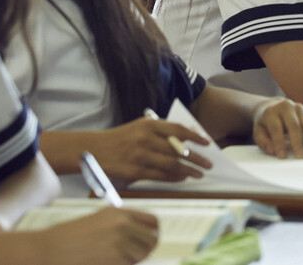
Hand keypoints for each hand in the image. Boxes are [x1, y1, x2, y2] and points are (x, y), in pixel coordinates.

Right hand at [39, 207, 159, 264]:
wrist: (47, 251)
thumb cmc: (67, 239)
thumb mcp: (97, 222)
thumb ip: (121, 226)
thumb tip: (141, 236)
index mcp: (119, 213)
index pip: (153, 222)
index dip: (152, 233)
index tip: (148, 241)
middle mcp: (122, 225)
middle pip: (152, 240)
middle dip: (145, 250)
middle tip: (132, 256)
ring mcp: (119, 243)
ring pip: (142, 256)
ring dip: (132, 261)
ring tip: (112, 260)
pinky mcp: (115, 261)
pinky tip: (103, 263)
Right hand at [91, 117, 211, 182]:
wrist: (94, 150)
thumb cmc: (121, 138)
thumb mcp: (140, 127)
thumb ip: (161, 130)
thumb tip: (186, 136)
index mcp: (148, 125)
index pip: (178, 130)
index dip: (195, 137)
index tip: (207, 143)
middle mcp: (145, 139)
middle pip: (178, 150)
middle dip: (196, 158)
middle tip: (209, 164)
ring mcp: (140, 156)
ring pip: (171, 164)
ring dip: (188, 170)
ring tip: (199, 174)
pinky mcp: (134, 171)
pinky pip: (159, 176)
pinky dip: (173, 178)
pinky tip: (182, 178)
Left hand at [252, 97, 302, 158]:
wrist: (273, 107)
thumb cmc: (266, 123)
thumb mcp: (259, 132)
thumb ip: (264, 143)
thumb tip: (274, 151)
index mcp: (272, 112)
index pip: (276, 128)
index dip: (279, 143)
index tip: (282, 156)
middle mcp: (287, 107)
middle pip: (294, 125)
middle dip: (298, 142)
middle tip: (300, 157)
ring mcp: (300, 108)